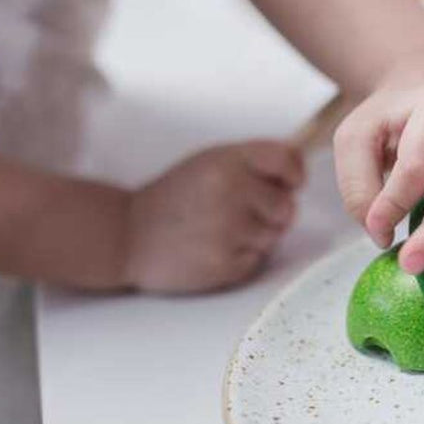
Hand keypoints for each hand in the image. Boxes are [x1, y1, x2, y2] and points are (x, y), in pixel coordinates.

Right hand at [124, 140, 303, 292]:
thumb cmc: (171, 200)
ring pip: (274, 236)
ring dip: (255, 237)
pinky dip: (242, 258)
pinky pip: (257, 261)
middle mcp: (230, 191)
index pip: (285, 160)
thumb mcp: (208, 163)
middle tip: (237, 212)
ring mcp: (228, 229)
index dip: (294, 173)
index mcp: (227, 161)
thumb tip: (297, 170)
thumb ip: (251, 163)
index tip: (291, 182)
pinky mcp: (226, 263)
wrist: (127, 236)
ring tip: (219, 230)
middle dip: (271, 213)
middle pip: (287, 206)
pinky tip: (213, 248)